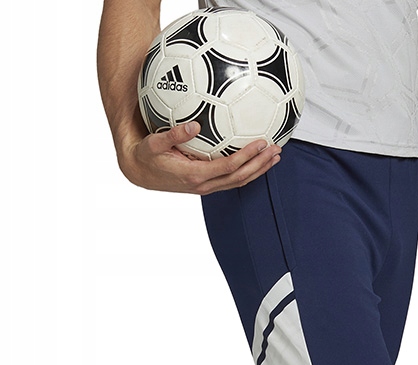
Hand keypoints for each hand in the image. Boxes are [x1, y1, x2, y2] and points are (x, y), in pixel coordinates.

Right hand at [119, 121, 280, 194]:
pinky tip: (258, 159)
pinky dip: (249, 170)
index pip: (228, 167)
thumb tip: (194, 125)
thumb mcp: (154, 143)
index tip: (261, 143)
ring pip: (239, 181)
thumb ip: (173, 135)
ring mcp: (207, 187)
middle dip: (260, 164)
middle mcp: (205, 184)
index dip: (247, 156)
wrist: (141, 173)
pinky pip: (232, 179)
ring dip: (259, 169)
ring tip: (275, 156)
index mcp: (195, 175)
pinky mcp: (208, 184)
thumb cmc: (147, 156)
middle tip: (276, 149)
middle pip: (240, 177)